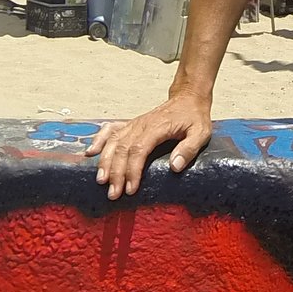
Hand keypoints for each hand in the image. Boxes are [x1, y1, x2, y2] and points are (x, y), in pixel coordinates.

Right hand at [85, 84, 212, 198]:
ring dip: (105, 162)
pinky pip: (110, 130)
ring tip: (101, 181)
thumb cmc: (194, 117)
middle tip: (113, 193)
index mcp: (157, 127)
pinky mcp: (130, 124)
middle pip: (122, 149)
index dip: (132, 170)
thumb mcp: (201, 132)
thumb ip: (189, 149)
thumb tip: (175, 167)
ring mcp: (133, 124)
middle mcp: (141, 125)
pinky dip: (98, 140)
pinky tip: (91, 153)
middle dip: (116, 172)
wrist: (187, 98)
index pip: (139, 150)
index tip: (130, 189)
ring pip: (113, 142)